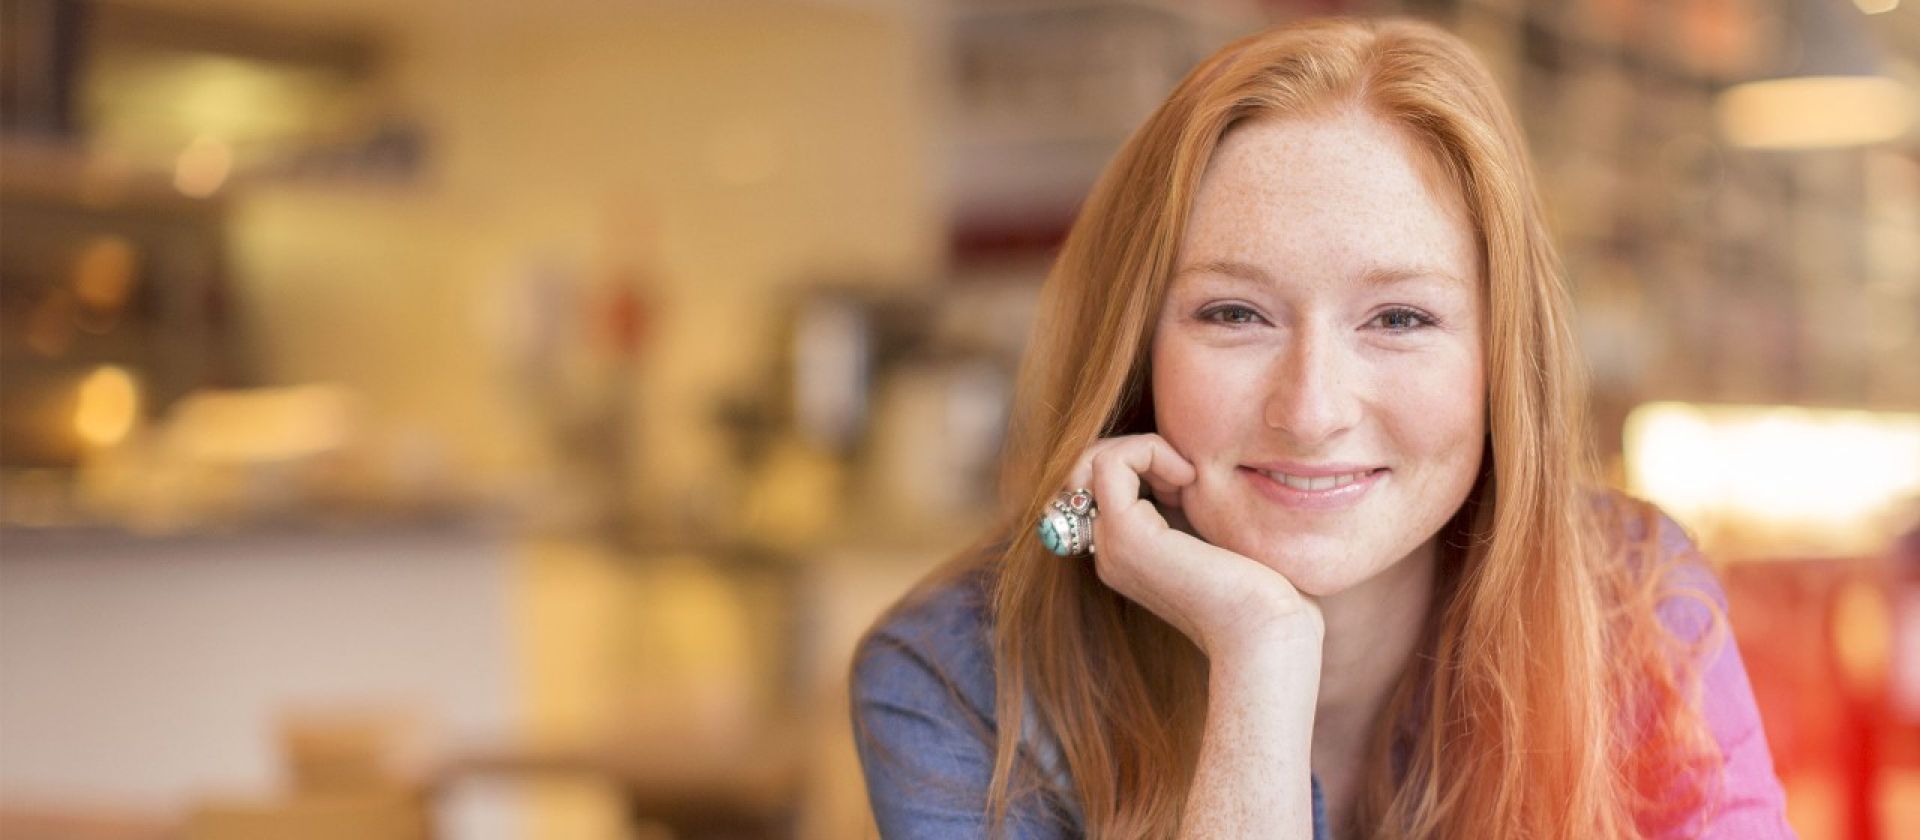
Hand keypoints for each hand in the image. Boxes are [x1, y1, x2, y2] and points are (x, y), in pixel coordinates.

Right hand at [1065, 434, 1324, 661]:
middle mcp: (1109, 551)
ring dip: (1145, 449)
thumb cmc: (1261, 589)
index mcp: (1128, 553)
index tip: (1193, 478)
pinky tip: (1189, 476)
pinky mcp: (1126, 534)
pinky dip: (1148, 450)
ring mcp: (1112, 544)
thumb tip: (1185, 463)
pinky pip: (1111, 463)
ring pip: (1097, 460)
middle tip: (1189, 474)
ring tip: (1188, 474)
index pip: (1107, 482)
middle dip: (1141, 452)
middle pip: (1095, 468)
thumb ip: (1188, 502)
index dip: (1146, 462)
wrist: (1266, 633)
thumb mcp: (1215, 531)